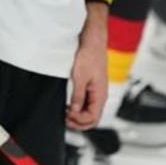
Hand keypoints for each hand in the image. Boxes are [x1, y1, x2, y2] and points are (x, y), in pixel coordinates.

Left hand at [68, 4, 108, 128]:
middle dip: (79, 122)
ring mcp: (96, 92)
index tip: (66, 116)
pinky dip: (79, 108)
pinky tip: (69, 105)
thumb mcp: (80, 77)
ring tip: (65, 113)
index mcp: (101, 95)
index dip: (79, 121)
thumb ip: (78, 96)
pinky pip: (87, 103)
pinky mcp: (92, 87)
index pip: (93, 118)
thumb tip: (74, 111)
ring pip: (89, 111)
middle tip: (64, 118)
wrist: (92, 42)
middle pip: (92, 118)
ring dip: (78, 116)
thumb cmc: (89, 56)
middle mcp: (100, 95)